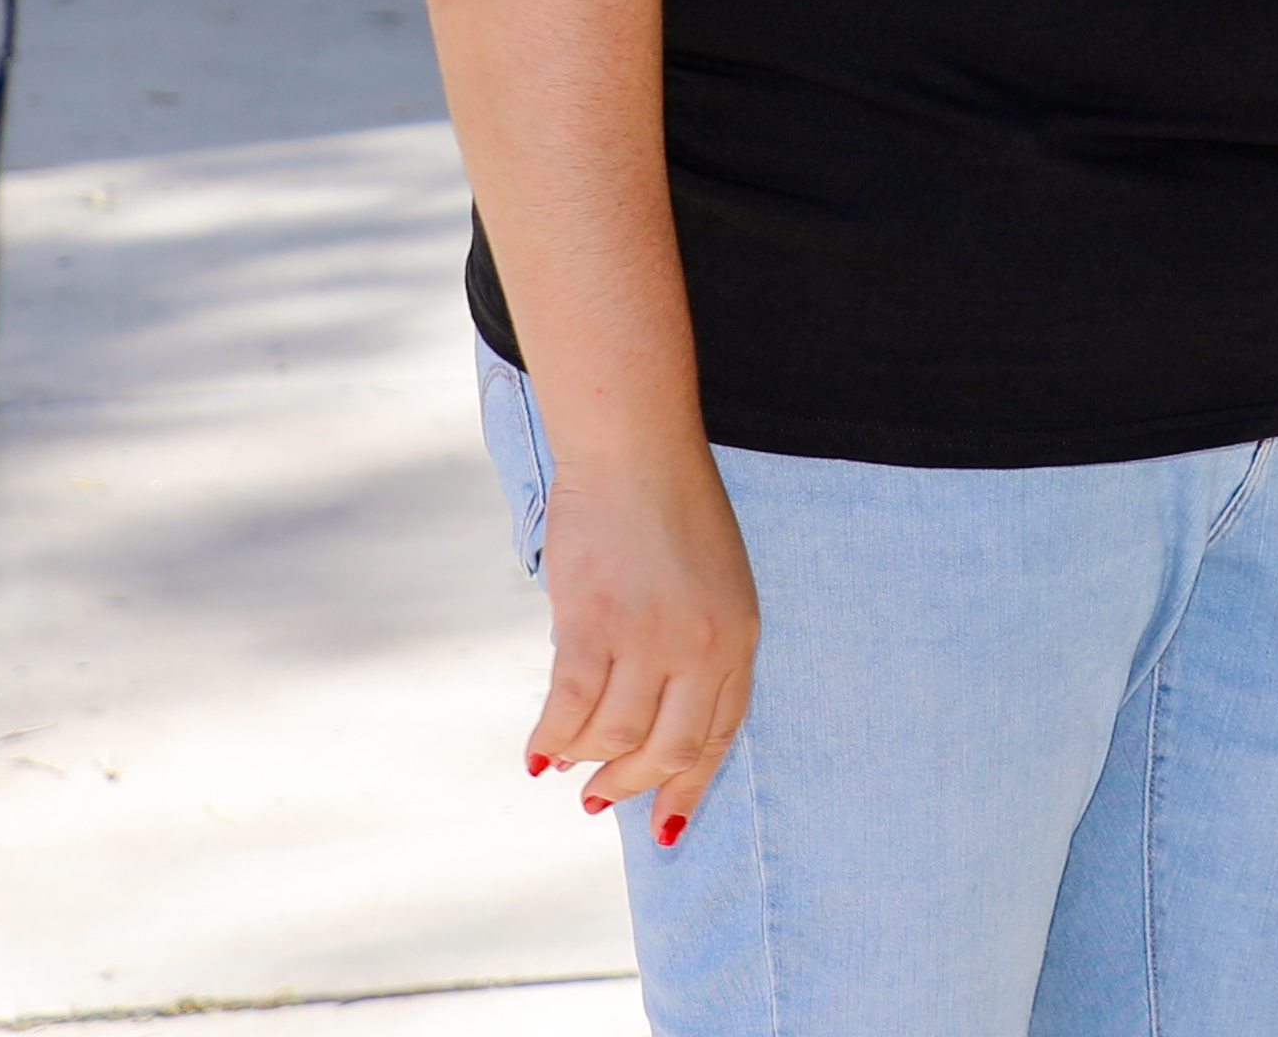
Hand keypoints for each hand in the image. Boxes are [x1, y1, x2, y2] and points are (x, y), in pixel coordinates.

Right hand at [523, 428, 755, 848]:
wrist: (633, 451)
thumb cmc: (670, 510)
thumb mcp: (714, 582)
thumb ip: (696, 648)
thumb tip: (652, 719)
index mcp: (739, 636)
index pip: (719, 735)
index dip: (689, 787)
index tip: (666, 826)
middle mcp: (701, 646)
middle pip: (670, 749)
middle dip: (634, 785)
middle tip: (600, 800)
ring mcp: (647, 638)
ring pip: (615, 737)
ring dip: (587, 761)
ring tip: (568, 764)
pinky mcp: (593, 625)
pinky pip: (570, 708)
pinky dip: (552, 738)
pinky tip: (538, 752)